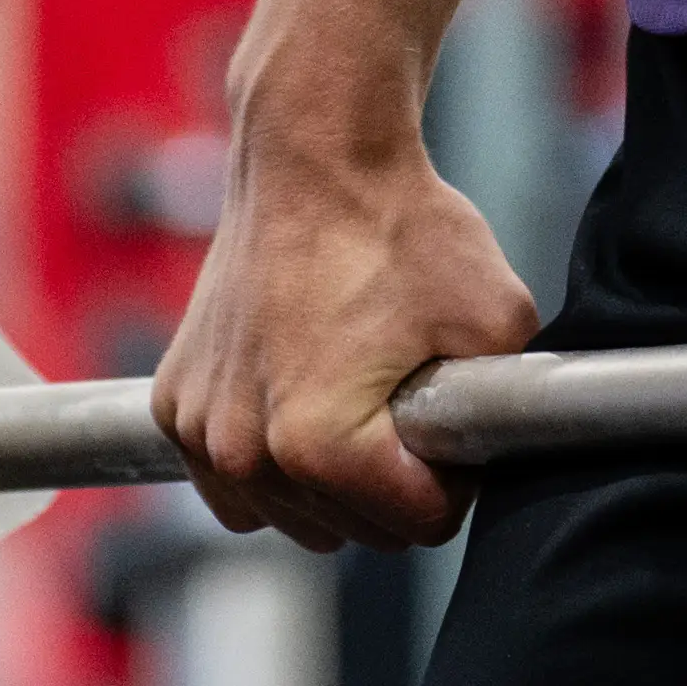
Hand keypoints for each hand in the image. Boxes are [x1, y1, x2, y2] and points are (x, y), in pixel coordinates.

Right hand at [156, 109, 537, 553]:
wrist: (314, 155)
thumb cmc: (400, 225)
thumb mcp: (499, 317)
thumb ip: (512, 408)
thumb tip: (502, 457)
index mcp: (321, 446)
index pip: (421, 523)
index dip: (456, 472)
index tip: (450, 410)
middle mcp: (245, 454)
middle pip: (352, 530)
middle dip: (392, 478)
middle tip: (407, 392)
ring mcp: (199, 433)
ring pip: (288, 516)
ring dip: (327, 479)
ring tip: (357, 392)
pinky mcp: (173, 405)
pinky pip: (233, 479)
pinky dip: (267, 455)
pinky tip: (300, 392)